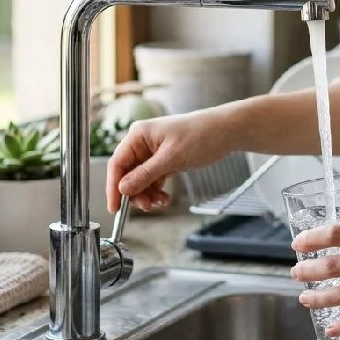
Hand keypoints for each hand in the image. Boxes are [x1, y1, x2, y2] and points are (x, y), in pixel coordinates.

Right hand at [105, 109, 234, 213]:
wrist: (225, 132)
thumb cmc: (200, 135)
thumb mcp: (171, 158)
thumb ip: (145, 174)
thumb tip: (123, 188)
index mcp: (138, 135)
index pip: (117, 163)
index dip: (113, 186)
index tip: (114, 207)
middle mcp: (143, 143)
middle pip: (128, 174)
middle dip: (135, 192)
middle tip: (146, 206)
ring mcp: (153, 152)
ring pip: (140, 179)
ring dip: (147, 193)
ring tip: (160, 202)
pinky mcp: (164, 160)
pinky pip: (153, 179)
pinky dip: (156, 190)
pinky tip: (164, 197)